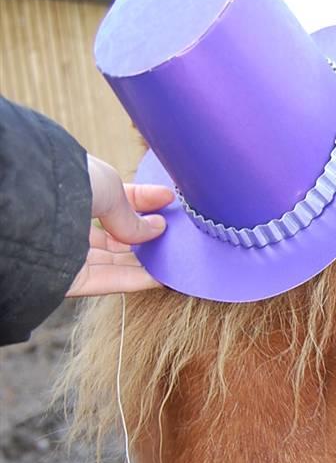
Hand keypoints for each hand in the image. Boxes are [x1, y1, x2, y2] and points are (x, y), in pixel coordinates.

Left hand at [67, 157, 173, 297]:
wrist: (33, 203)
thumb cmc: (67, 181)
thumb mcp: (109, 187)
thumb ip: (132, 214)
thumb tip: (155, 230)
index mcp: (76, 193)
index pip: (117, 201)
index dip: (144, 201)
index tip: (169, 200)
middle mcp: (72, 223)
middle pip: (117, 236)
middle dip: (147, 236)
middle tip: (174, 233)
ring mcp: (71, 253)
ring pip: (116, 262)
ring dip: (147, 261)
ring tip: (174, 257)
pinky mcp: (72, 279)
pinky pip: (110, 281)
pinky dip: (138, 280)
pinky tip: (162, 276)